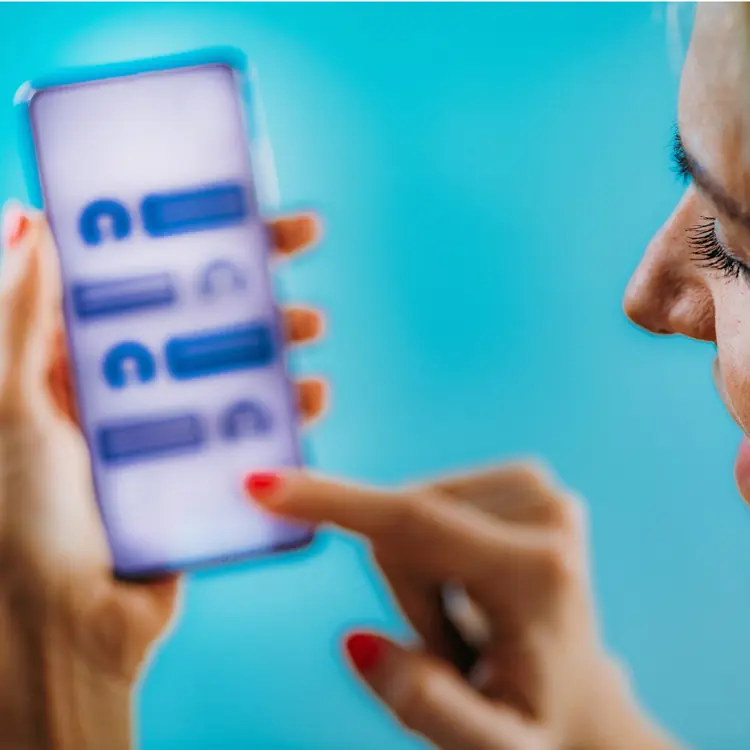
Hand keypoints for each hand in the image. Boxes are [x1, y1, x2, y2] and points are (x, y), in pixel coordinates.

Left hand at [0, 202, 326, 748]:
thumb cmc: (20, 520)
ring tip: (310, 322)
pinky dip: (286, 405)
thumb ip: (20, 319)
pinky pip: (253, 422)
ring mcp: (170, 421)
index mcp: (72, 357)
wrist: (65, 628)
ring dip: (277, 334)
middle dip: (249, 268)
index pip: (134, 273)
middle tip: (299, 236)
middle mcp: (126, 380)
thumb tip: (27, 220)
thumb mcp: (12, 408)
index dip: (177, 229)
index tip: (224, 196)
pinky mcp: (206, 464)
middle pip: (196, 305)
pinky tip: (310, 394)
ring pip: (234, 359)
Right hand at [244, 467, 679, 749]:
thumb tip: (354, 641)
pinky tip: (472, 584)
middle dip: (401, 585)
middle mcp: (549, 513)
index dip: (331, 501)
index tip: (260, 484)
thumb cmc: (533, 727)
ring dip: (416, 568)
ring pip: (412, 505)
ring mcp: (544, 490)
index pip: (413, 521)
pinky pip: (432, 497)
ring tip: (466, 620)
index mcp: (537, 573)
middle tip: (447, 645)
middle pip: (404, 520)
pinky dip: (431, 543)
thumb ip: (425, 703)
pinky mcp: (530, 479)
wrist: (581, 701)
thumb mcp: (488, 746)